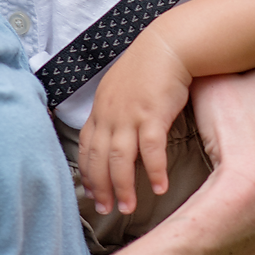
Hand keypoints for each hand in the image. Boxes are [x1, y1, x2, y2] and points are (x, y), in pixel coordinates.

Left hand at [78, 28, 194, 216]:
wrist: (168, 45)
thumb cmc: (148, 66)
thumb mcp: (120, 87)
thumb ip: (113, 110)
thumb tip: (114, 133)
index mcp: (100, 109)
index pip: (86, 148)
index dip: (87, 173)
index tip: (90, 192)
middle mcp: (110, 115)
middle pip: (99, 160)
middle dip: (100, 188)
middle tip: (106, 209)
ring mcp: (129, 115)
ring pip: (120, 160)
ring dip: (123, 187)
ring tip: (127, 208)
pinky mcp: (152, 115)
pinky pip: (150, 150)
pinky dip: (153, 171)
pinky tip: (159, 188)